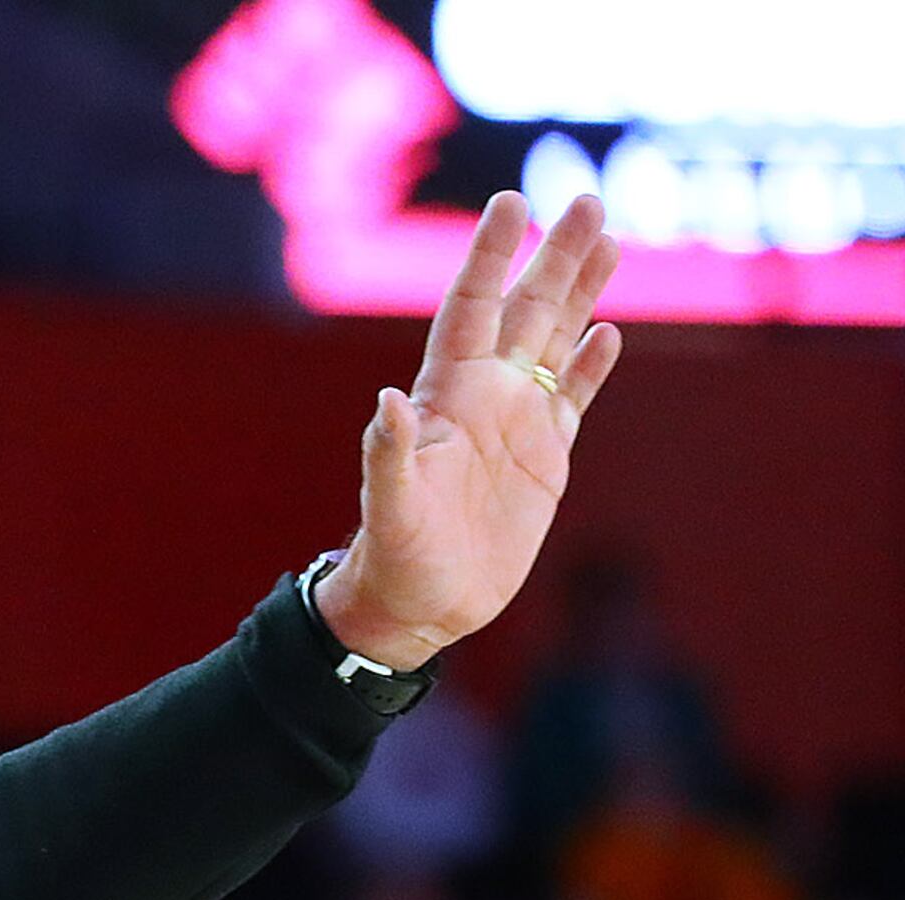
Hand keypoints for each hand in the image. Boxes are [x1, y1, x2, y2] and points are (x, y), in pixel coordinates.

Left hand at [312, 189, 624, 672]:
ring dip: (582, 291)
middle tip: (588, 198)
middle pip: (526, 310)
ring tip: (608, 238)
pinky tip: (609, 331)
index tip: (510, 202)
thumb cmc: (394, 558)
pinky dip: (592, 366)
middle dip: (557, 255)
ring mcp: (517, 423)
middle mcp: (484, 397)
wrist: (419, 607)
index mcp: (446, 397)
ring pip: (556, 340)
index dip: (489, 257)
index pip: (471, 309)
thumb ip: (388, 456)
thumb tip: (386, 403)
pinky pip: (573, 397)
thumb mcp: (389, 510)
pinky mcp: (545, 457)